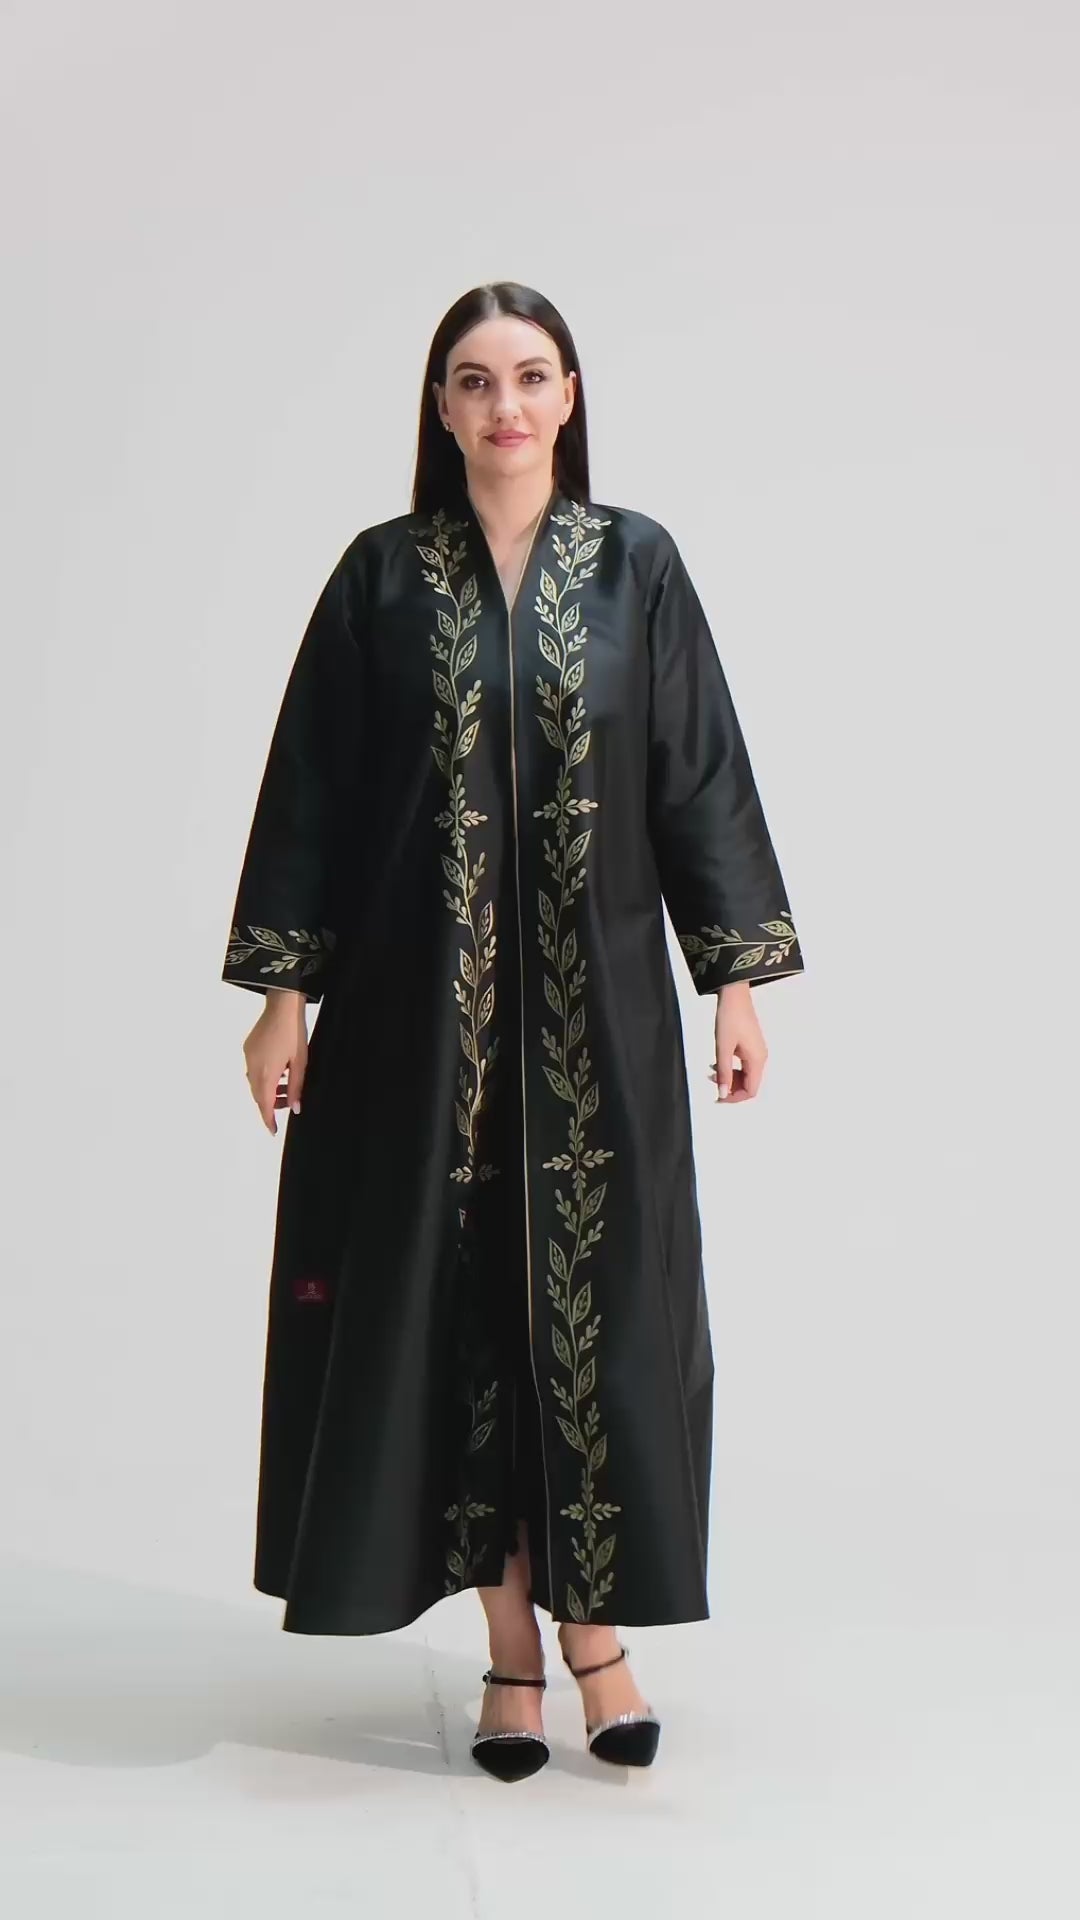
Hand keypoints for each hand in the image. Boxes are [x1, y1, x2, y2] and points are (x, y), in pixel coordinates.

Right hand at [243, 991, 308, 1133]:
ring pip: (255, 1083)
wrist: (282, 1005)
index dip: (268, 1119)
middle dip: (271, 1104)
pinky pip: (254, 1070)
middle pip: (258, 1095)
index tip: (272, 1131)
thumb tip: (294, 1108)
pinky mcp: (248, 1048)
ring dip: (268, 1090)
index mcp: (266, 1073)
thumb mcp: (301, 1062)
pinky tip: (279, 1072)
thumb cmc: (294, 1032)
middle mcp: (253, 1067)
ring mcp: (248, 1056)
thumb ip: (297, 1087)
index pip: (265, 1104)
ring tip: (286, 1087)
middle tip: (287, 1105)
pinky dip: (264, 1077)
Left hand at [707, 981, 766, 1102]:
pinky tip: (717, 1064)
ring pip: (746, 1075)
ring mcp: (757, 1051)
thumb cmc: (729, 1017)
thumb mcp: (722, 1048)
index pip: (751, 1091)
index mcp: (757, 1060)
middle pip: (749, 1085)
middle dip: (731, 1088)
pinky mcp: (751, 1045)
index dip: (734, 1098)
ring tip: (712, 1072)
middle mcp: (761, 1057)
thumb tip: (722, 1093)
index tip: (718, 1096)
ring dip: (730, 1078)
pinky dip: (731, 1068)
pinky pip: (743, 1065)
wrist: (734, 995)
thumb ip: (723, 1073)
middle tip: (712, 1083)